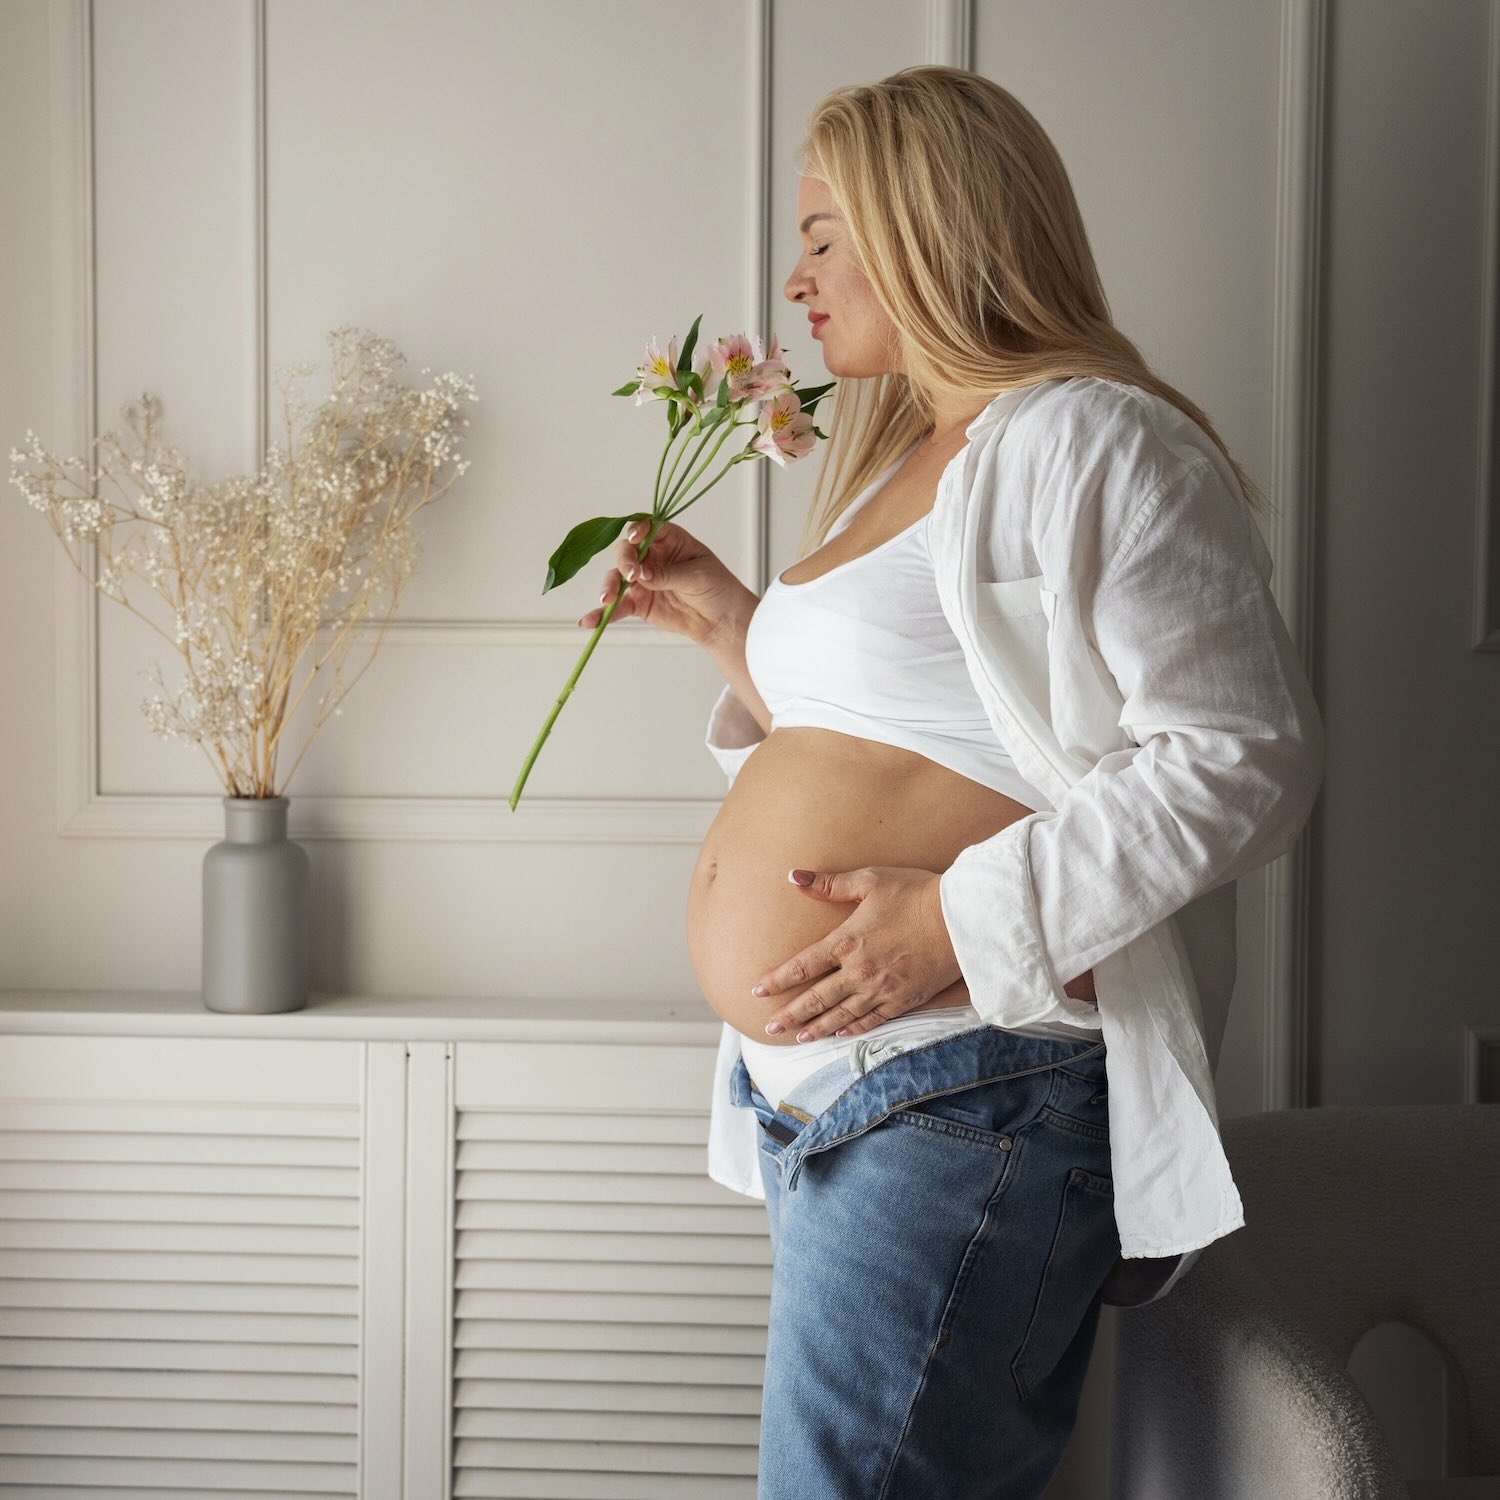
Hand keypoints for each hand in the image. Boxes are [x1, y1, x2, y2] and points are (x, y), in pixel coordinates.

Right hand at [575, 518, 752, 644]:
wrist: (721, 620)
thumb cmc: (716, 588)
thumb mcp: (697, 576)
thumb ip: (668, 574)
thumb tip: (642, 575)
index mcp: (668, 540)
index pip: (647, 528)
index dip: (638, 530)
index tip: (636, 539)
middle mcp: (651, 556)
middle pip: (626, 551)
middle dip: (624, 561)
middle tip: (630, 575)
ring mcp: (642, 580)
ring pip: (617, 577)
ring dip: (609, 585)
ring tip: (607, 598)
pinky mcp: (638, 603)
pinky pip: (617, 606)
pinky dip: (602, 614)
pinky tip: (589, 621)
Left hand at [750, 866, 963, 1041]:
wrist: (960, 920)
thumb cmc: (914, 894)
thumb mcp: (870, 880)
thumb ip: (830, 883)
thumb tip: (793, 876)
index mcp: (846, 942)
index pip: (801, 966)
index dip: (777, 980)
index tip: (756, 991)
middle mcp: (858, 972)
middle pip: (816, 998)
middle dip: (790, 1014)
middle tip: (770, 1028)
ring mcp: (880, 990)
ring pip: (840, 1015)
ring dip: (816, 1027)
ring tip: (798, 1038)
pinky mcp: (903, 1000)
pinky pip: (872, 1020)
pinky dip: (853, 1029)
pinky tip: (841, 1033)